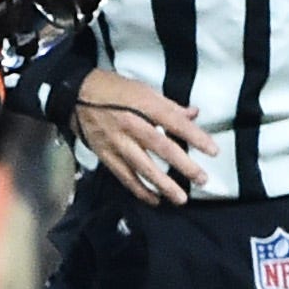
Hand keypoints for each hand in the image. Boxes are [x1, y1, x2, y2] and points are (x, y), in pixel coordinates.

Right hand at [71, 69, 215, 205]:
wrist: (75, 96)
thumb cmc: (113, 89)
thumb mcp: (142, 89)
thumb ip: (169, 105)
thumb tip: (193, 114)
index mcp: (143, 105)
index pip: (175, 123)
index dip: (195, 137)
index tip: (213, 151)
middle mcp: (132, 125)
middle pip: (161, 148)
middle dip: (183, 165)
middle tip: (202, 179)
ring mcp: (117, 142)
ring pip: (143, 167)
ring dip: (163, 185)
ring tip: (180, 198)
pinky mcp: (106, 155)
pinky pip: (125, 176)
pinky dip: (139, 190)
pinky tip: (154, 200)